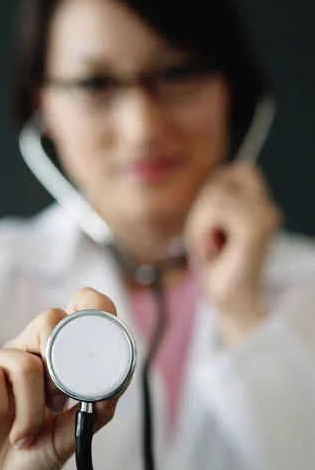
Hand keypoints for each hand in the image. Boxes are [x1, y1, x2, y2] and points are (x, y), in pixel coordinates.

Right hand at [0, 288, 120, 469]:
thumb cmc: (26, 463)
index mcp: (50, 358)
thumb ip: (91, 412)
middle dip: (61, 370)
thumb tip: (116, 387)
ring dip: (31, 411)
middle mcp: (22, 352)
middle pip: (50, 321)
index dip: (92, 308)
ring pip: (25, 362)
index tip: (104, 335)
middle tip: (57, 405)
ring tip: (24, 435)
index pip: (74, 311)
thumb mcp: (66, 439)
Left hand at [185, 163, 281, 346]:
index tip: (214, 220)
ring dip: (201, 224)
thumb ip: (217, 198)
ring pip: (215, 196)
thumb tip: (214, 177)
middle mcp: (268, 208)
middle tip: (210, 240)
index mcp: (262, 205)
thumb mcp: (212, 223)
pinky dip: (204, 231)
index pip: (240, 169)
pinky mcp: (256, 229)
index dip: (218, 186)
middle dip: (202, 210)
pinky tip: (214, 250)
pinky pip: (217, 210)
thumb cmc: (218, 264)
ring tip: (212, 247)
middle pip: (220, 180)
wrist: (230, 301)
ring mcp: (265, 217)